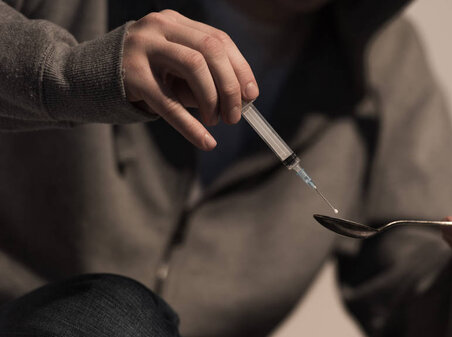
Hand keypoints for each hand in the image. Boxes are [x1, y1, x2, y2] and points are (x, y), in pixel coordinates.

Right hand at [122, 10, 258, 149]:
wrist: (88, 78)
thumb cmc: (143, 75)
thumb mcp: (174, 70)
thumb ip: (204, 80)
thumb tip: (240, 101)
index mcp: (175, 23)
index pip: (218, 40)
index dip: (240, 68)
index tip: (252, 94)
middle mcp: (160, 27)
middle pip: (211, 50)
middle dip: (230, 86)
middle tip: (235, 115)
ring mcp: (143, 48)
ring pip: (194, 66)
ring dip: (213, 99)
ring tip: (216, 122)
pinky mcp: (131, 75)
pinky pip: (169, 102)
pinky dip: (191, 126)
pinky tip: (205, 142)